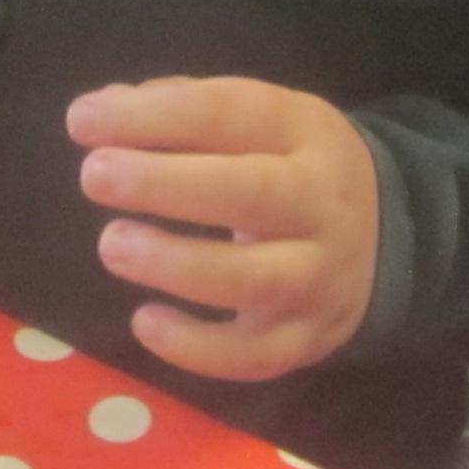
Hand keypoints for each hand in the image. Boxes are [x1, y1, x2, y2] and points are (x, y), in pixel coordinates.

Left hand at [68, 77, 379, 382]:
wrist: (385, 235)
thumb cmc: (288, 167)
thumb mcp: (257, 121)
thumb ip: (180, 111)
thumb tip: (99, 113)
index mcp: (303, 133)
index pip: (230, 114)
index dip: (154, 116)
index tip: (82, 121)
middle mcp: (319, 205)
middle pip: (251, 194)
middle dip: (166, 184)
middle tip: (95, 175)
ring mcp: (317, 278)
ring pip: (253, 279)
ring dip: (176, 264)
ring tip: (113, 244)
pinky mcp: (304, 339)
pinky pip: (253, 356)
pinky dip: (196, 349)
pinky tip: (145, 322)